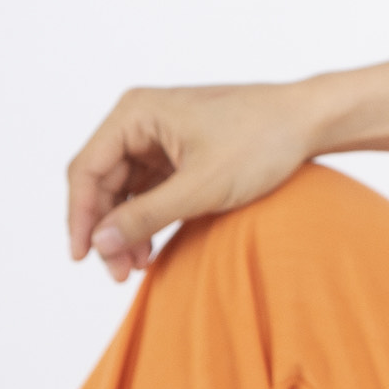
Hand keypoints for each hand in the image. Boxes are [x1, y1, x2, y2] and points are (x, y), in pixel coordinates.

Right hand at [66, 80, 327, 278]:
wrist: (309, 123)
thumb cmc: (261, 142)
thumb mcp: (201, 187)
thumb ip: (147, 216)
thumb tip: (100, 244)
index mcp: (136, 113)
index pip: (87, 170)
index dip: (80, 217)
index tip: (82, 258)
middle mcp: (140, 120)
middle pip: (102, 182)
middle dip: (107, 230)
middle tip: (117, 274)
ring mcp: (160, 138)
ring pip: (124, 191)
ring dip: (126, 229)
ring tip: (136, 268)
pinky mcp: (179, 154)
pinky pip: (149, 191)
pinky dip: (148, 221)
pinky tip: (151, 251)